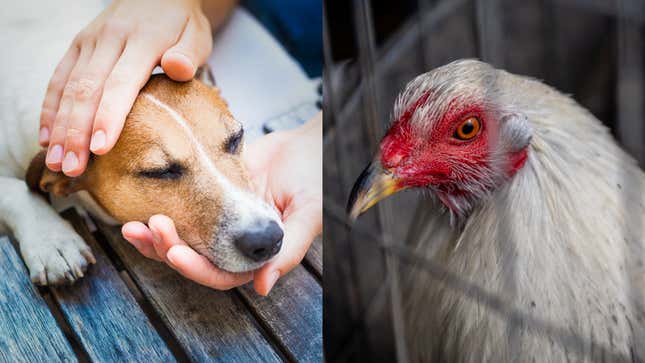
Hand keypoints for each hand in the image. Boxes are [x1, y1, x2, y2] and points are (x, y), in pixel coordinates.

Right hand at [41, 0, 212, 176]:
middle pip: (87, 90)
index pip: (121, 83)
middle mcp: (110, 40)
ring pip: (68, 87)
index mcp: (142, 41)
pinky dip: (50, 108)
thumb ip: (188, 54)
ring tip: (56, 161)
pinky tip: (47, 137)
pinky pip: (58, 78)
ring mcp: (89, 42)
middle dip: (77, 132)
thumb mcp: (196, 35)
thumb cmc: (181, 24)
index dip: (109, 117)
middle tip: (73, 167)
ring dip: (59, 126)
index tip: (100, 148)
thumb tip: (178, 67)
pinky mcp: (77, 45)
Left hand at [121, 113, 322, 294]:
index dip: (196, 268)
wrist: (306, 145)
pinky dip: (159, 213)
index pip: (220, 274)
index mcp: (256, 257)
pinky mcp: (206, 199)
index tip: (175, 252)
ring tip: (132, 225)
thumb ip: (289, 251)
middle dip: (167, 249)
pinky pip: (179, 211)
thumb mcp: (309, 216)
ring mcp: (218, 223)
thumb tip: (262, 286)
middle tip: (150, 228)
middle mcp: (234, 246)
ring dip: (155, 237)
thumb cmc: (315, 181)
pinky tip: (139, 210)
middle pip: (193, 260)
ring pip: (181, 240)